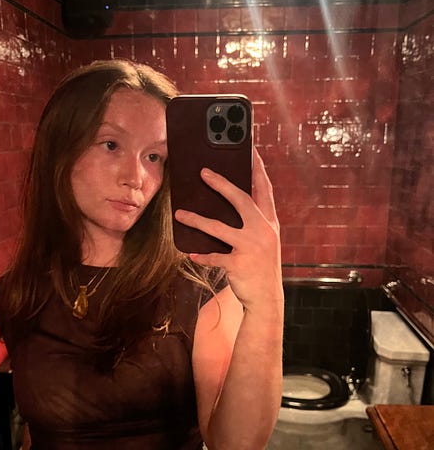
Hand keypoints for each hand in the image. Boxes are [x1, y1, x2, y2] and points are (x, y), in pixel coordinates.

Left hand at [174, 149, 282, 311]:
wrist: (267, 299)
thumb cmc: (260, 266)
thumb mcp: (263, 240)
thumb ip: (251, 222)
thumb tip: (225, 201)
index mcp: (269, 223)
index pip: (264, 189)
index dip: (257, 169)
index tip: (251, 150)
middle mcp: (263, 232)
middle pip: (241, 201)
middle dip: (222, 184)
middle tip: (203, 172)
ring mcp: (252, 248)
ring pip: (219, 228)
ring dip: (197, 220)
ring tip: (179, 214)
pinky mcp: (239, 265)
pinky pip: (215, 256)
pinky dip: (202, 255)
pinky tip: (190, 253)